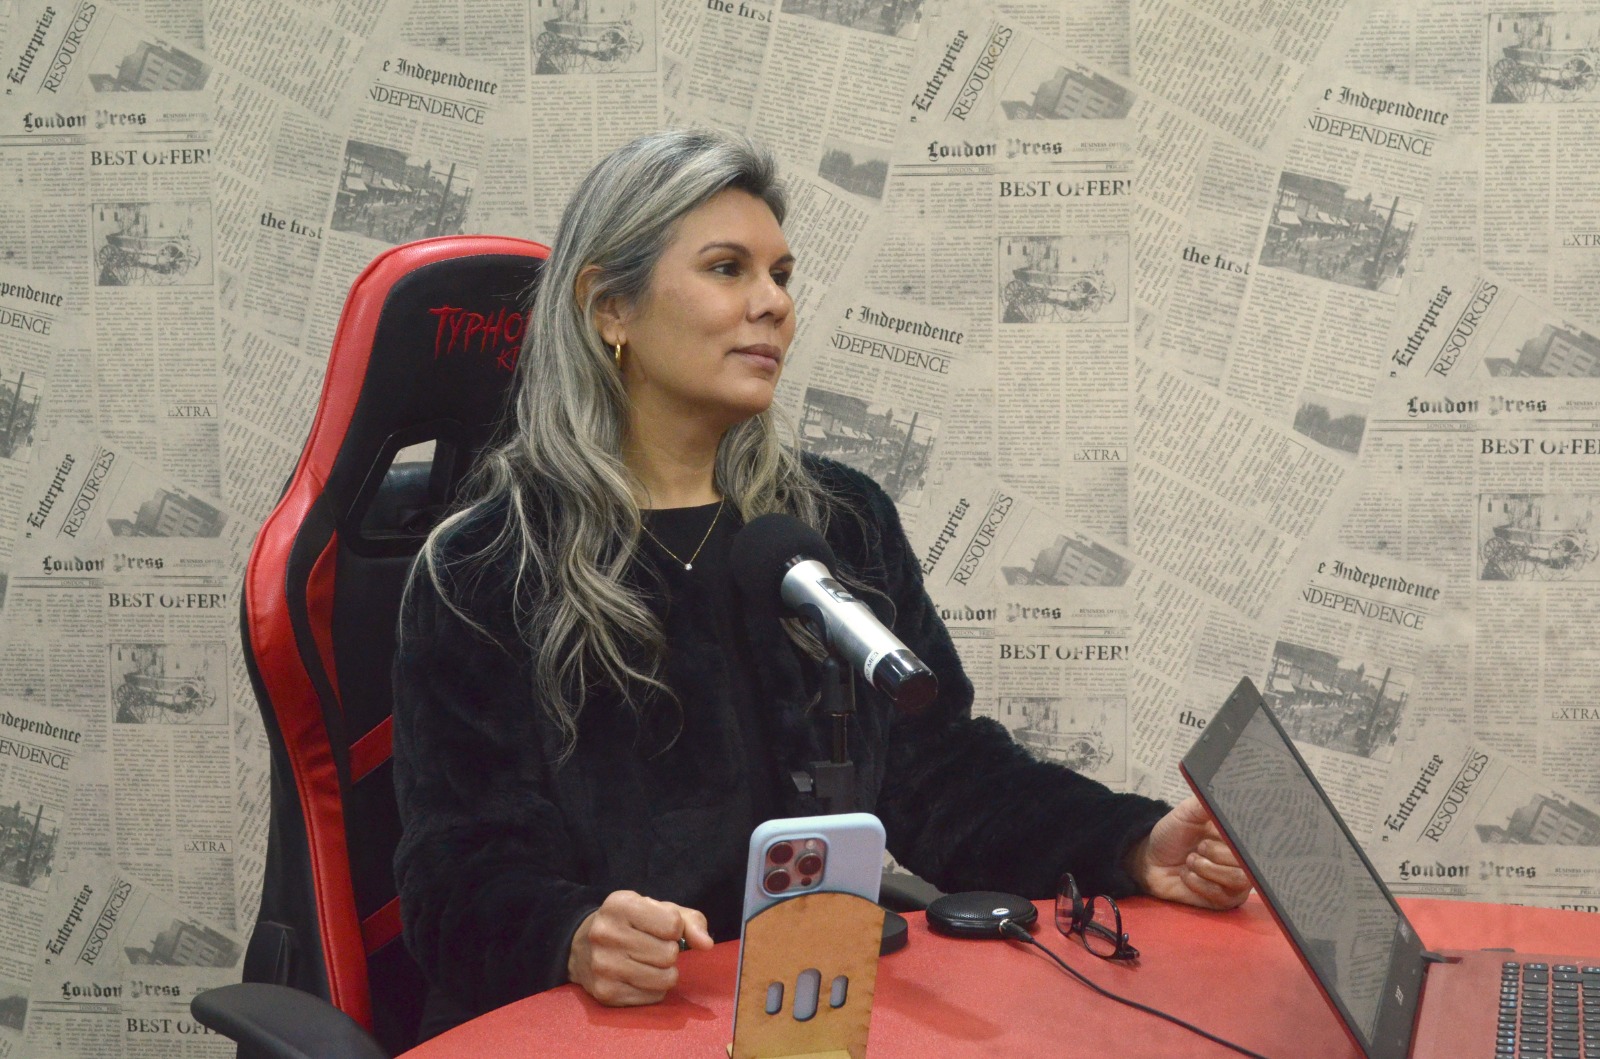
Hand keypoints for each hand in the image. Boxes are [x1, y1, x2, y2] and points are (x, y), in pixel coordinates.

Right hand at [566, 890, 714, 1005]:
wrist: (581, 944)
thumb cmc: (629, 923)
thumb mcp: (657, 910)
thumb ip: (689, 921)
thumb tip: (706, 944)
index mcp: (619, 905)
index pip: (673, 923)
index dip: (674, 928)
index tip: (661, 928)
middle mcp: (606, 934)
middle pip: (669, 954)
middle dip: (669, 951)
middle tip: (652, 947)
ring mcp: (603, 966)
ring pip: (664, 978)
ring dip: (665, 972)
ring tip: (648, 962)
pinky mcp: (605, 993)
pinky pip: (653, 997)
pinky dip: (654, 988)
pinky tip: (638, 976)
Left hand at [1126, 796, 1251, 909]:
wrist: (1151, 860)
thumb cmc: (1173, 834)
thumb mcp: (1187, 812)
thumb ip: (1206, 804)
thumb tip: (1226, 791)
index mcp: (1237, 836)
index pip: (1256, 839)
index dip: (1246, 838)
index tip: (1227, 834)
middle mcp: (1242, 859)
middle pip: (1250, 862)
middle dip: (1220, 853)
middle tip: (1200, 847)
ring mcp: (1235, 881)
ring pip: (1238, 879)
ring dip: (1208, 869)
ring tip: (1190, 861)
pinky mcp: (1224, 900)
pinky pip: (1221, 895)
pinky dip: (1199, 883)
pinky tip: (1186, 875)